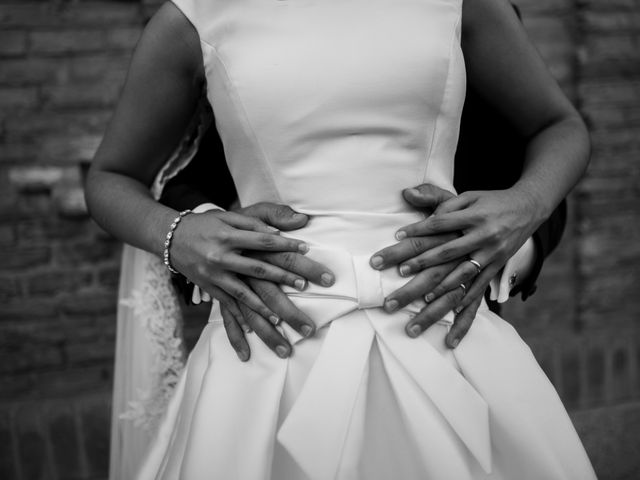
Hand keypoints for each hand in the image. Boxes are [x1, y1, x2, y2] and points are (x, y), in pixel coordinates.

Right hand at [170, 208, 309, 322]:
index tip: (307, 248)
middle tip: (305, 285)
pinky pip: (226, 307)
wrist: (170, 237)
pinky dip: (238, 321)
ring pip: (243, 295)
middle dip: (284, 277)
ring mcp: (214, 275)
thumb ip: (256, 220)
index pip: (263, 240)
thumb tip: (284, 227)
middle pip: (259, 269)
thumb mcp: (228, 215)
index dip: (286, 244)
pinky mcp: (208, 288)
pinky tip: (252, 332)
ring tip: (281, 320)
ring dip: (263, 309)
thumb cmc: (206, 224)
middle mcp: (221, 256)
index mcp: (229, 235)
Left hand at [394, 186, 543, 314]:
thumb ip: (438, 198)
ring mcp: (492, 253)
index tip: (397, 236)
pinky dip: (469, 298)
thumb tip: (407, 194)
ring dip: (442, 287)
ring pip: (463, 273)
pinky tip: (454, 309)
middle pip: (447, 251)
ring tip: (422, 298)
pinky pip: (482, 285)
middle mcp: (483, 235)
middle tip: (400, 270)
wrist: (529, 208)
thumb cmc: (491, 202)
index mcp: (474, 215)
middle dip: (422, 263)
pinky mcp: (498, 266)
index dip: (418, 229)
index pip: (440, 223)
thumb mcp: (468, 195)